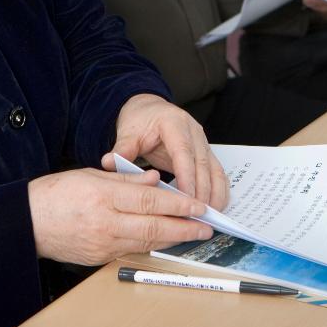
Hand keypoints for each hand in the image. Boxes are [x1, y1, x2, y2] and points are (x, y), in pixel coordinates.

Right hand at [28, 167, 212, 265]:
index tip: (197, 205)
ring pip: (146, 241)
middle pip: (153, 225)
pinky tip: (165, 239)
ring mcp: (102, 243)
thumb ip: (126, 179)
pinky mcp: (99, 258)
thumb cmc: (56, 193)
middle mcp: (105, 222)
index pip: (149, 200)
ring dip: (172, 238)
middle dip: (184, 227)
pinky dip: (151, 244)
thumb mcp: (90, 174)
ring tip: (192, 234)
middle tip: (206, 226)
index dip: (177, 203)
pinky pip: (132, 250)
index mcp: (103, 195)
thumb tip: (155, 180)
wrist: (27, 222)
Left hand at [104, 93, 228, 209]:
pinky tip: (216, 207)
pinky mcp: (207, 152)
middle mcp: (194, 131)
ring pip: (214, 169)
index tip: (185, 199)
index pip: (183, 151)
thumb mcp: (129, 132)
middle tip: (198, 215)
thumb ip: (122, 149)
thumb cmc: (140, 121)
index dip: (186, 176)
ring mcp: (203, 141)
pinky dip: (219, 190)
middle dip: (203, 191)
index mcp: (174, 123)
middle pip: (202, 163)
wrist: (150, 109)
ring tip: (210, 216)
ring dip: (215, 193)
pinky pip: (217, 172)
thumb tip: (108, 162)